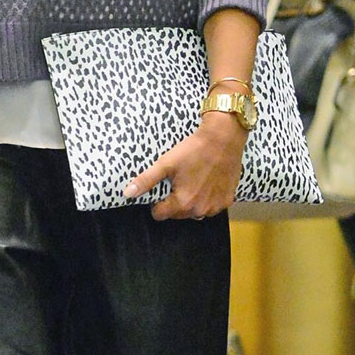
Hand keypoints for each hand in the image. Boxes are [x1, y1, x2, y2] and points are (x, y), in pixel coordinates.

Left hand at [123, 112, 246, 220]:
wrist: (223, 139)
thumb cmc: (194, 150)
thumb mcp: (166, 164)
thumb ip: (146, 181)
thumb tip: (128, 194)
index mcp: (182, 203)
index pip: (160, 214)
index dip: (157, 202)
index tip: (161, 188)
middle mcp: (199, 210)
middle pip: (177, 214)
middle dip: (174, 202)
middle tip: (178, 181)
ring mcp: (215, 207)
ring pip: (195, 212)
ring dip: (191, 202)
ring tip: (193, 181)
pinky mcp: (227, 201)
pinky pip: (212, 207)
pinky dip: (208, 199)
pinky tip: (207, 183)